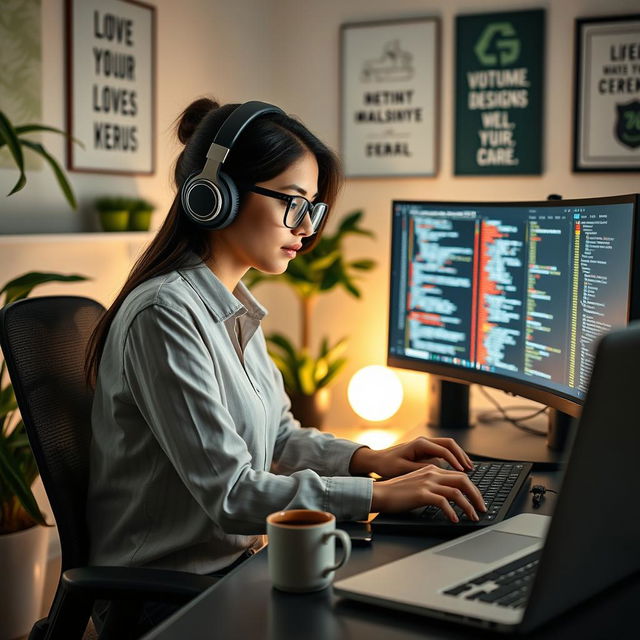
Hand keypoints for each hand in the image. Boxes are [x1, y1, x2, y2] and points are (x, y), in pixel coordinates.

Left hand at [349, 437, 473, 478]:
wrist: (376, 460)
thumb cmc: (387, 465)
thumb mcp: (403, 469)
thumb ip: (422, 468)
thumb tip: (439, 468)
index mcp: (420, 444)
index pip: (444, 450)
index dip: (455, 461)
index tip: (463, 471)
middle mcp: (424, 441)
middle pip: (449, 444)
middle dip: (461, 455)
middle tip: (470, 468)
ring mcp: (424, 445)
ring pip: (447, 447)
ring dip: (458, 456)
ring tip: (468, 469)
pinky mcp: (424, 451)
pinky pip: (442, 452)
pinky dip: (452, 458)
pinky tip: (456, 469)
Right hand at [371, 465, 485, 521]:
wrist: (379, 493)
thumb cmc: (396, 492)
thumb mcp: (417, 484)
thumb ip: (432, 485)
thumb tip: (448, 497)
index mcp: (431, 469)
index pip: (459, 476)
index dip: (472, 488)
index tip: (477, 500)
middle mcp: (431, 473)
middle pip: (463, 480)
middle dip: (476, 495)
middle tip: (481, 508)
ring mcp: (427, 483)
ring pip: (457, 491)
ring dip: (468, 506)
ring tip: (472, 517)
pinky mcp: (421, 494)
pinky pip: (443, 502)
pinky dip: (452, 512)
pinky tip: (453, 520)